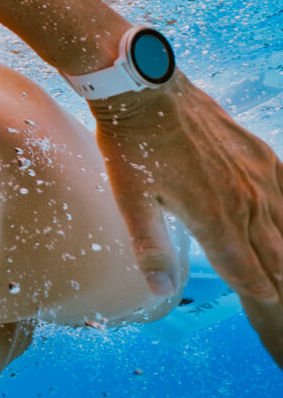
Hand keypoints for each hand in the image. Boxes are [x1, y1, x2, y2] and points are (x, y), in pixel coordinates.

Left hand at [92, 72, 282, 368]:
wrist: (146, 89)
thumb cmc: (131, 145)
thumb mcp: (130, 201)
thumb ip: (150, 248)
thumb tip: (161, 289)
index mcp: (215, 218)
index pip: (245, 269)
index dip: (257, 291)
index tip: (268, 308)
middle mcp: (246, 201)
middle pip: (274, 253)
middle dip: (279, 279)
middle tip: (280, 300)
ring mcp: (258, 174)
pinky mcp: (259, 152)